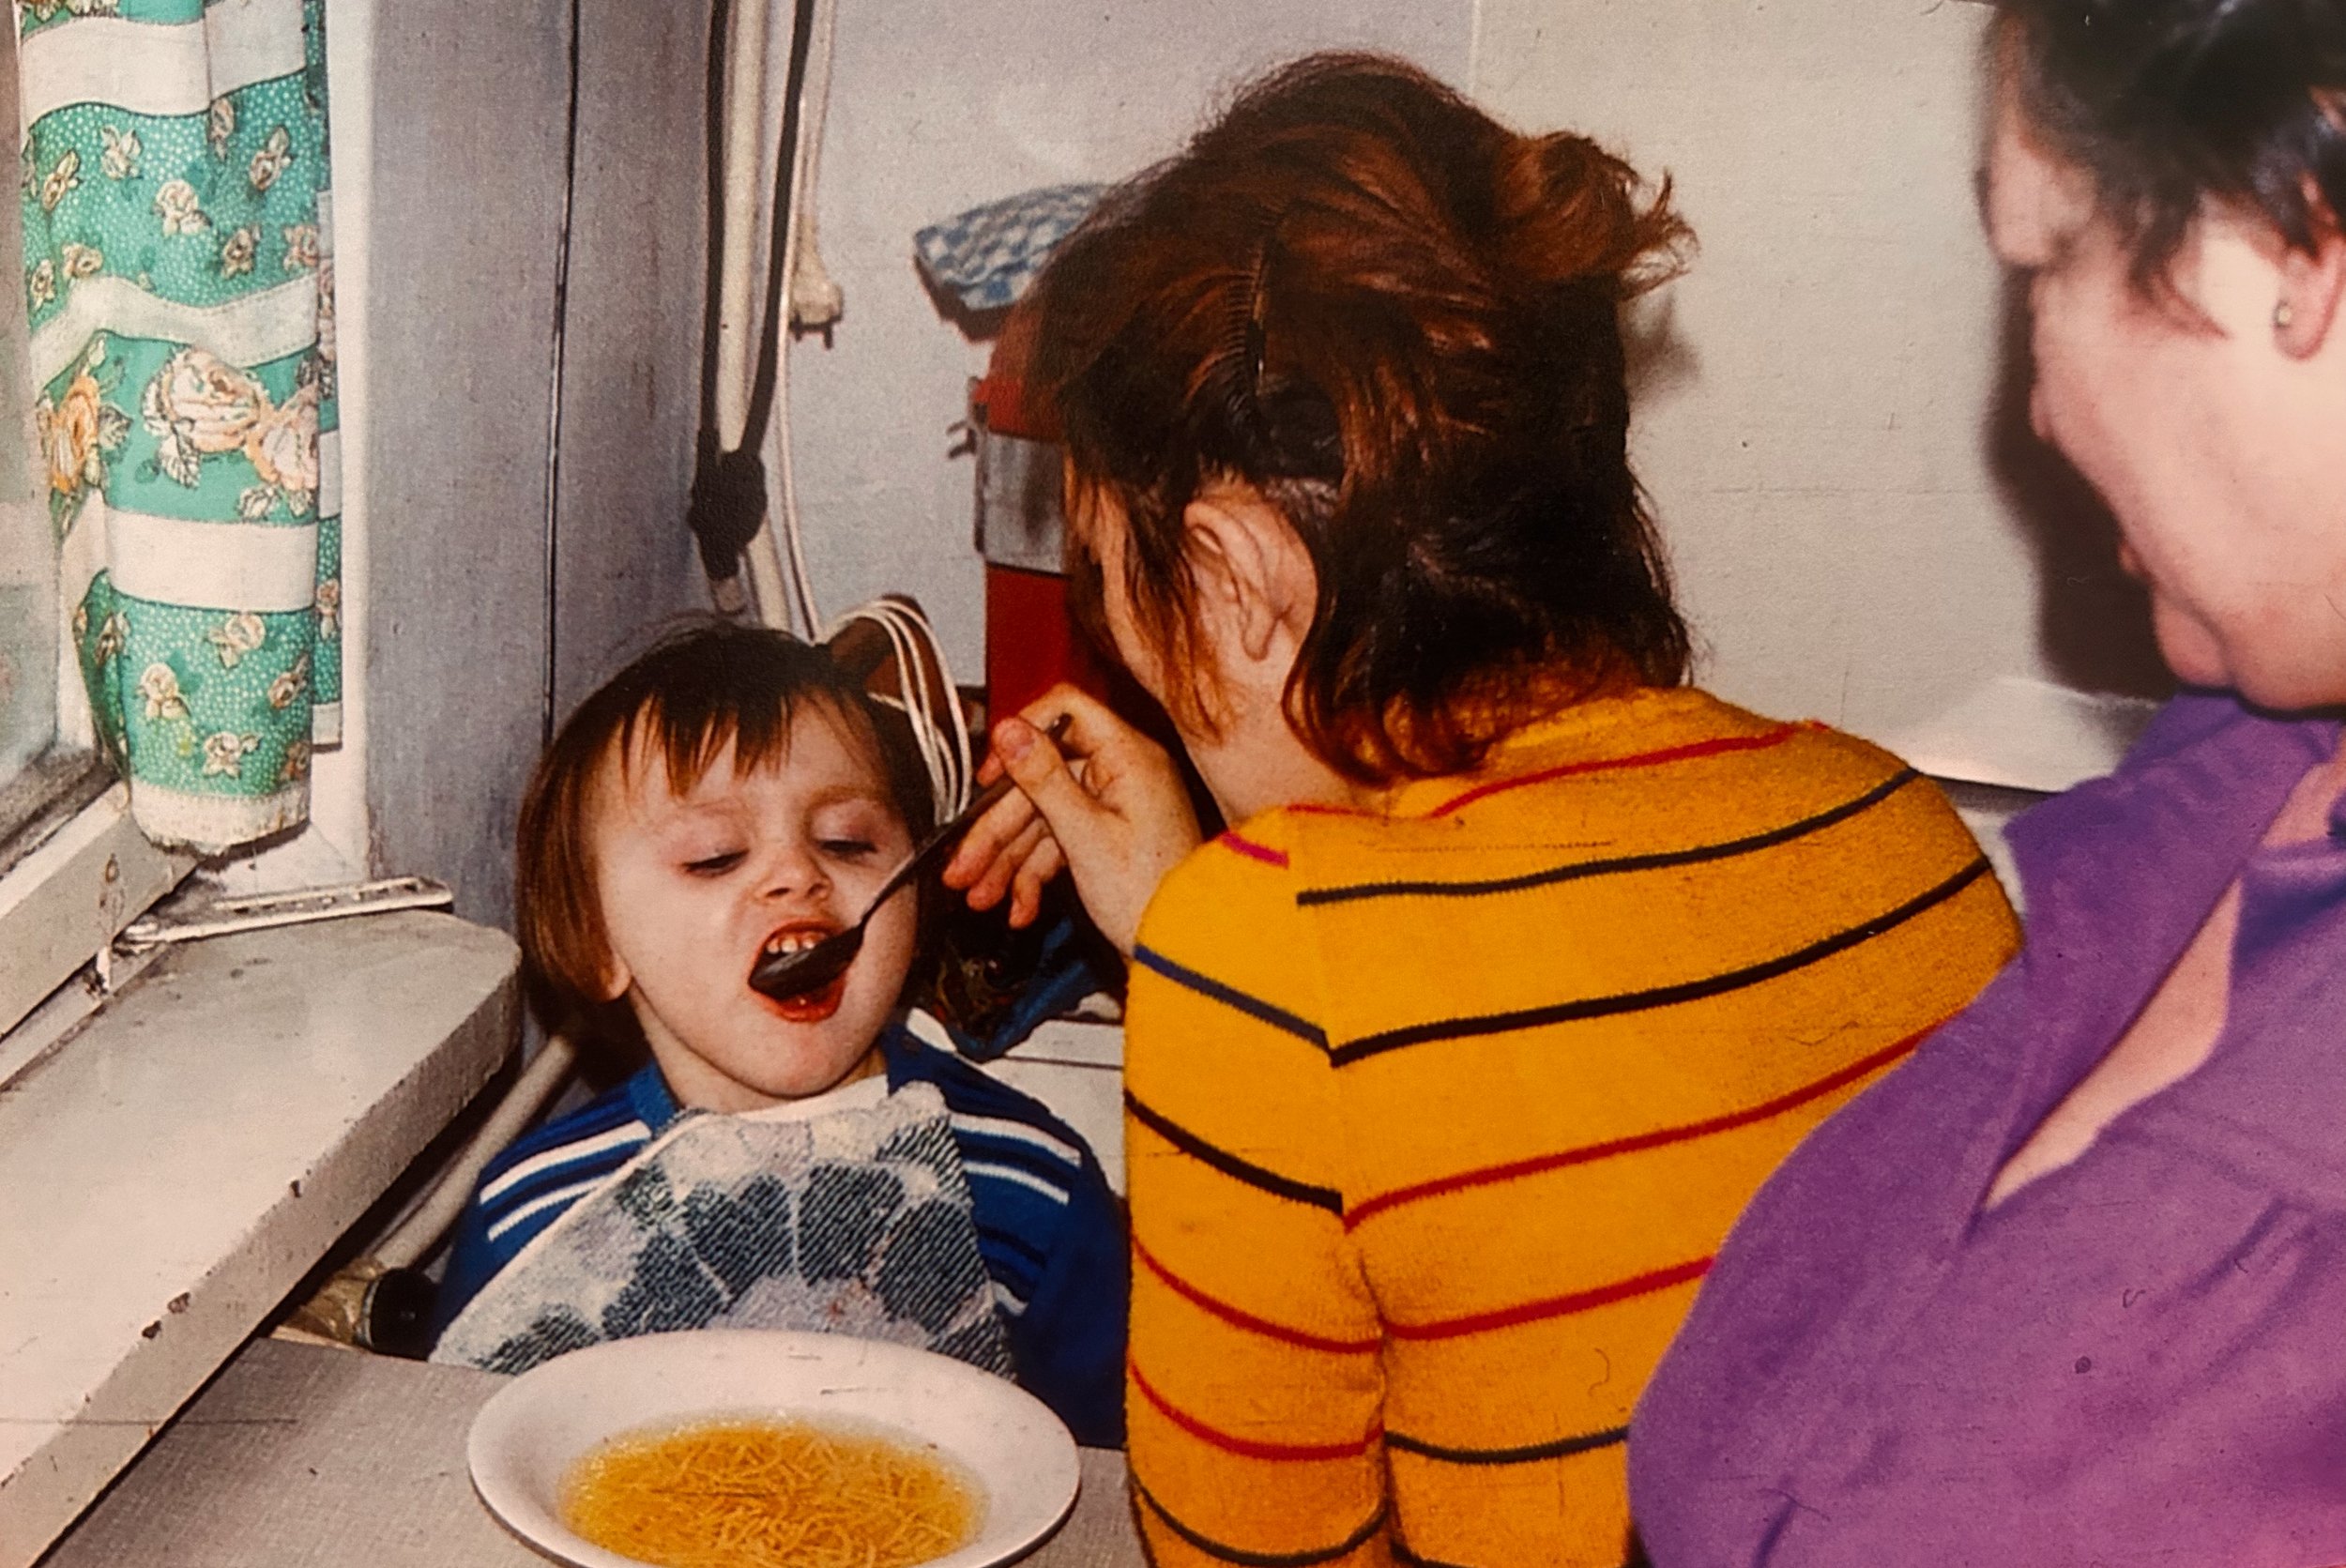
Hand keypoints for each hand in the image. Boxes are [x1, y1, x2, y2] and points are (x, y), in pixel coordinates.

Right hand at [943, 684, 1202, 956]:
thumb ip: (1042, 777)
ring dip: (1007, 860)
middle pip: (1042, 779)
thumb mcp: (1084, 834)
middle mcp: (1123, 775)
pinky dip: (1035, 875)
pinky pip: (1060, 844)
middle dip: (998, 829)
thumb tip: (1009, 728)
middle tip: (964, 864)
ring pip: (1044, 818)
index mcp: (1128, 757)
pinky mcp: (1109, 840)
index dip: (1021, 737)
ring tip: (980, 895)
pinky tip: (1019, 906)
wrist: (1184, 951)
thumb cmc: (1153, 896)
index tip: (990, 774)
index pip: (1065, 712)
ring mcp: (1116, 808)